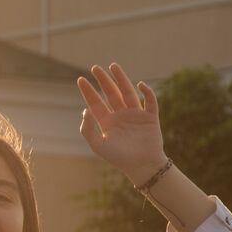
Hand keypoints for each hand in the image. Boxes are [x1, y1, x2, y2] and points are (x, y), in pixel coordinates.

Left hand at [77, 63, 167, 184]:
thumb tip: (85, 110)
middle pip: (111, 93)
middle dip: (103, 80)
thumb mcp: (97, 145)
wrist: (141, 166)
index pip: (95, 103)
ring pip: (128, 92)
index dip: (88, 91)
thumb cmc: (118, 158)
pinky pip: (150, 101)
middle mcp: (120, 115)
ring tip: (113, 66)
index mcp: (107, 122)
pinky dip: (147, 92)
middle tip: (95, 67)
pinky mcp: (150, 117)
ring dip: (121, 79)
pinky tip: (140, 84)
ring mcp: (135, 114)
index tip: (80, 79)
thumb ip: (88, 129)